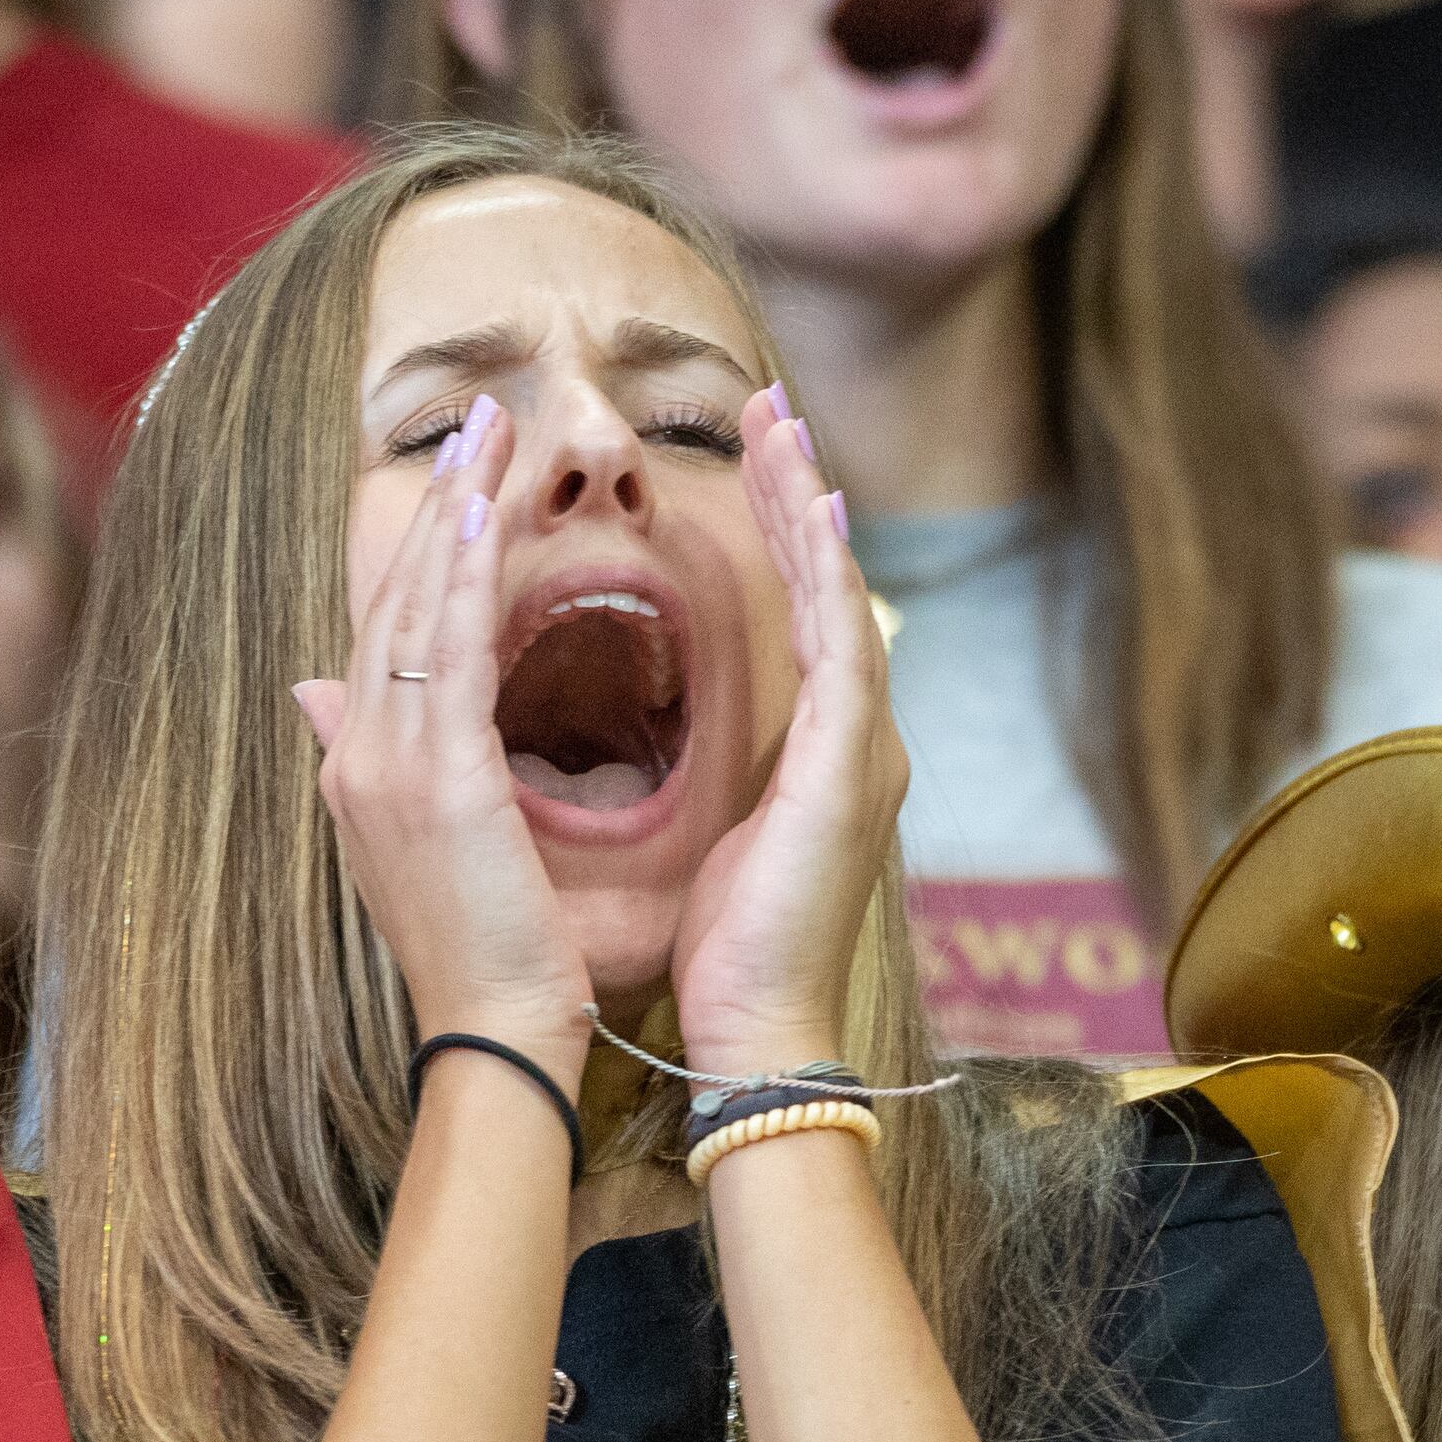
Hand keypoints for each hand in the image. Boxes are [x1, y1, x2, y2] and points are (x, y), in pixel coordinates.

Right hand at [293, 395, 590, 1076]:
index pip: (384, 632)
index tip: (461, 479)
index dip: (420, 550)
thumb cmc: (486, 960)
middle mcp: (357, 756)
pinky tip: (486, 514)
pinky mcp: (439, 780)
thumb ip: (374, 763)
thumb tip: (311, 691)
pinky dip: (460, 576)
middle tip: (482, 419)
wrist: (497, 1039)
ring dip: (452, 512)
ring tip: (491, 433)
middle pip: (390, 600)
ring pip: (413, 609)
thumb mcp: (418, 849)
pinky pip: (445, 654)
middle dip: (436, 504)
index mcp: (357, 770)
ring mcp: (387, 766)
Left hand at [668, 387, 907, 1077]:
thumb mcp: (686, 841)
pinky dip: (828, 570)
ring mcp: (864, 750)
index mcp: (814, 757)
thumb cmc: (717, 958)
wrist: (754, 1033)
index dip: (774, 534)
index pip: (799, 618)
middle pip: (830, 587)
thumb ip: (657, 771)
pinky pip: (846, 643)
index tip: (744, 460)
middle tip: (768, 407)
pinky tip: (815, 505)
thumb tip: (578, 727)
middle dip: (798, 493)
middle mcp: (853, 742)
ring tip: (783, 425)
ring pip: (844, 594)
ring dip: (812, 504)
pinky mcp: (852, 766)